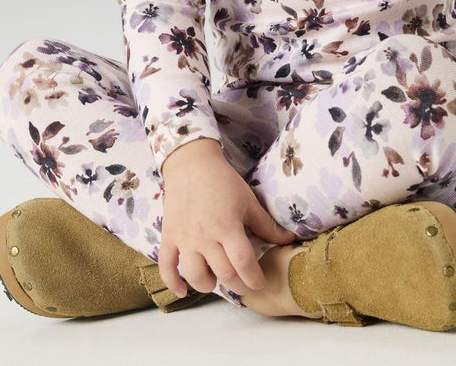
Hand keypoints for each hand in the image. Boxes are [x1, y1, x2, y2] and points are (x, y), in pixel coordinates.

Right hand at [157, 138, 296, 298]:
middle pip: (223, 273)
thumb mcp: (248, 200)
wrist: (191, 163)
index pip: (243, 263)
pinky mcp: (169, 237)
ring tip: (216, 280)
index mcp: (227, 226)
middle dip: (237, 285)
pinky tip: (181, 291)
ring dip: (207, 285)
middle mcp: (205, 236)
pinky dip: (172, 283)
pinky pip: (166, 266)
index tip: (259, 283)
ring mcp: (185, 238)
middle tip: (244, 284)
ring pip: (195, 275)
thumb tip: (288, 240)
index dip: (254, 278)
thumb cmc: (223, 181)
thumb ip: (265, 225)